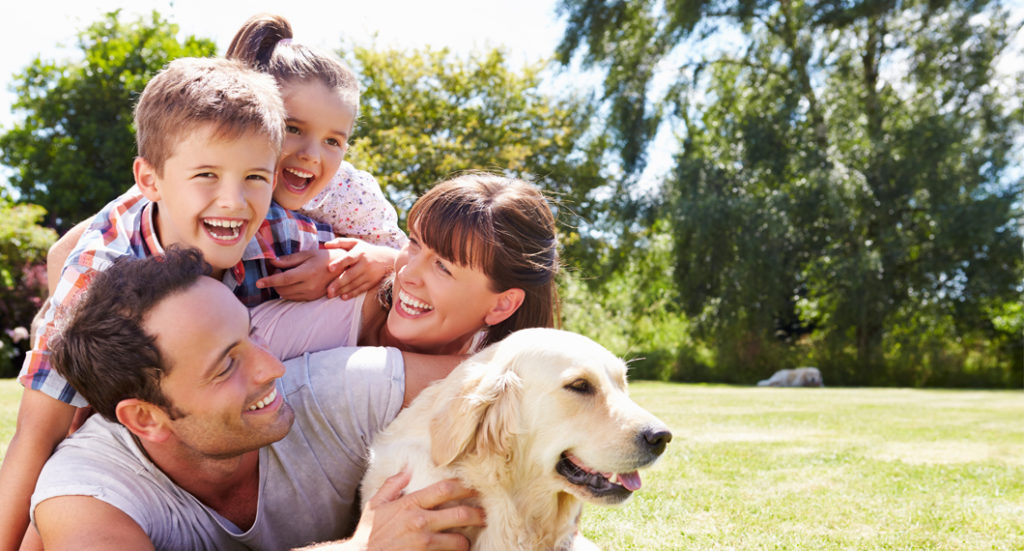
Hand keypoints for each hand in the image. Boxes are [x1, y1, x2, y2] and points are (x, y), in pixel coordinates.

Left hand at [255, 249, 333, 300]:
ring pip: (287, 296)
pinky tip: (292, 283)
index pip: (283, 279)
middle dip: (274, 283)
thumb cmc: (324, 257)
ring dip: (281, 288)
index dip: (269, 281)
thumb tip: (272, 262)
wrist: (343, 268)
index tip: (258, 283)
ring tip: (285, 276)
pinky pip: (294, 298)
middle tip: (277, 271)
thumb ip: (289, 259)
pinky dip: (288, 292)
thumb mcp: (307, 254)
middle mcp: (310, 286)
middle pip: (283, 289)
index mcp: (308, 272)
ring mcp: (312, 294)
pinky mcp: (313, 298)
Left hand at [324, 238, 398, 299]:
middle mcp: (365, 264)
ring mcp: (369, 274)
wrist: (387, 259)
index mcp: (360, 252)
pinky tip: (343, 297)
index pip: (349, 258)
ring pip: (354, 284)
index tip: (330, 268)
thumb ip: (340, 242)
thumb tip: (325, 245)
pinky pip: (361, 289)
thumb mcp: (355, 243)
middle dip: (339, 283)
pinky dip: (352, 293)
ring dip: (342, 290)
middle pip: (350, 274)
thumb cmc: (366, 250)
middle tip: (328, 290)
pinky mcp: (372, 282)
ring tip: (331, 295)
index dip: (339, 263)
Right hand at [347, 471, 483, 550]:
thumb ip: (392, 486)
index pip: (444, 489)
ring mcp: (423, 542)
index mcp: (410, 504)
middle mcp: (420, 521)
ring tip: (470, 539)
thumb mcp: (375, 505)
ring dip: (466, 540)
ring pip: (458, 540)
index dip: (464, 487)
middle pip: (460, 514)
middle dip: (477, 514)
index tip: (475, 488)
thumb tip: (407, 469)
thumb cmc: (367, 533)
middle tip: (485, 515)